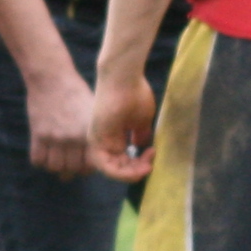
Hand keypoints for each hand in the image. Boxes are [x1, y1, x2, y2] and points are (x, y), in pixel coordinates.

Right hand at [23, 61, 97, 178]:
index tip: (85, 163)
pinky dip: (41, 161)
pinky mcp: (38, 134)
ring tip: (57, 159)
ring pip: (54, 167)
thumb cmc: (76, 92)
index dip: (88, 168)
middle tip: (70, 164)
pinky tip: (45, 153)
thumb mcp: (92, 111)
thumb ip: (95, 133)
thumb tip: (98, 153)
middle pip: (72, 169)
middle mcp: (73, 137)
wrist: (52, 77)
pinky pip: (37, 160)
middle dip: (72, 170)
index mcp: (89, 132)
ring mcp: (54, 137)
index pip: (91, 165)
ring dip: (56, 166)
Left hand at [88, 64, 160, 180]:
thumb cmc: (134, 93)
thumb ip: (140, 133)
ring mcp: (99, 140)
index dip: (139, 163)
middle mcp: (105, 140)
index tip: (153, 154)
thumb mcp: (141, 119)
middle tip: (151, 164)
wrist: (124, 77)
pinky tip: (138, 167)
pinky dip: (121, 172)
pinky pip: (105, 166)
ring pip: (111, 170)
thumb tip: (140, 145)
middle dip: (137, 171)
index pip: (124, 160)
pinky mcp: (96, 140)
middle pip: (118, 167)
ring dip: (130, 174)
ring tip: (146, 167)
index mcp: (115, 135)